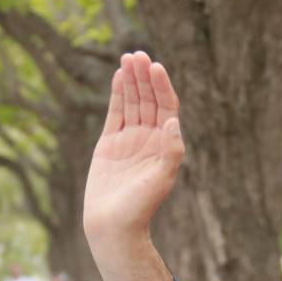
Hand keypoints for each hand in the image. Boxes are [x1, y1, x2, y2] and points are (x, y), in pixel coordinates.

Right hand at [83, 52, 184, 247]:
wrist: (113, 226)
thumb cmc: (141, 207)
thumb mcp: (161, 178)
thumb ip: (170, 150)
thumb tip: (172, 121)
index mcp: (165, 144)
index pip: (166, 107)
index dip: (162, 86)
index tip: (155, 67)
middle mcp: (149, 139)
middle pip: (149, 100)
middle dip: (145, 77)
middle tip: (138, 55)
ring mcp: (129, 139)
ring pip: (133, 103)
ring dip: (132, 80)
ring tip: (129, 57)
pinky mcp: (110, 144)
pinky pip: (116, 113)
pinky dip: (118, 94)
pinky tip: (120, 76)